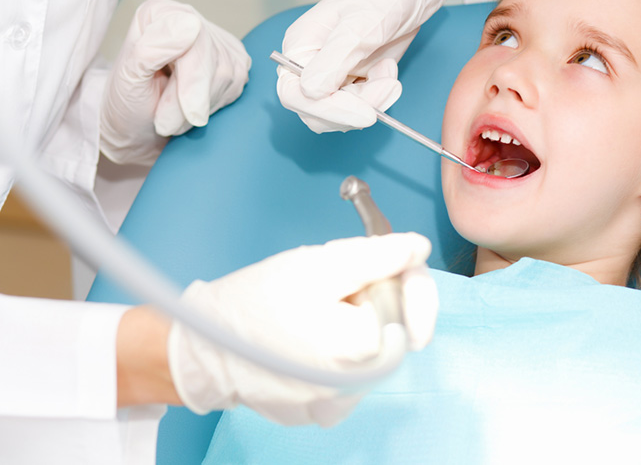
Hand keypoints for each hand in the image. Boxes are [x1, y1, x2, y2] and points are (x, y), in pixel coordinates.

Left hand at [100, 0, 250, 165]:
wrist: (139, 126)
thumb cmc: (127, 102)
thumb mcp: (128, 78)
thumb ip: (152, 49)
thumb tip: (189, 24)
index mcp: (159, 12)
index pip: (195, 39)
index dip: (193, 79)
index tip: (189, 112)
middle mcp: (189, 18)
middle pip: (213, 60)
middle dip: (193, 98)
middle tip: (166, 125)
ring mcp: (215, 39)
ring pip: (228, 75)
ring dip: (201, 106)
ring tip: (173, 118)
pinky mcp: (233, 59)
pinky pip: (237, 84)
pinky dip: (214, 105)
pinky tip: (191, 108)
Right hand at [168, 233, 437, 426]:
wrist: (203, 344)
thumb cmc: (257, 302)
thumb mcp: (321, 264)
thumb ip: (379, 256)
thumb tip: (417, 249)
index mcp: (365, 348)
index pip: (417, 311)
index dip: (407, 279)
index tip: (396, 261)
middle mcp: (358, 386)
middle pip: (397, 332)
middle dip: (378, 300)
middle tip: (341, 286)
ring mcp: (338, 404)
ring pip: (373, 353)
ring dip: (357, 325)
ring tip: (317, 311)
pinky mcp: (319, 412)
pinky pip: (349, 376)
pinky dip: (339, 351)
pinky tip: (311, 337)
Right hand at [278, 0, 452, 132]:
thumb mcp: (359, 24)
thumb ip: (334, 60)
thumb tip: (310, 91)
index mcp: (299, 49)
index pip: (297, 95)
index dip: (329, 110)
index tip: (366, 114)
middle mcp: (310, 66)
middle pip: (318, 112)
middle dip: (355, 108)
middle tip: (388, 87)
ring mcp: (333, 76)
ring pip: (343, 114)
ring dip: (372, 101)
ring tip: (389, 73)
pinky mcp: (354, 81)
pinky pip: (362, 106)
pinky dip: (379, 95)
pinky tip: (388, 69)